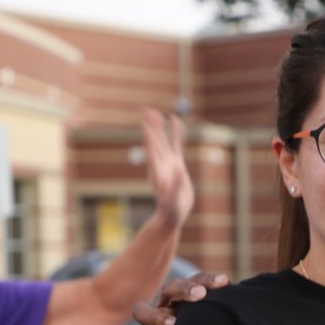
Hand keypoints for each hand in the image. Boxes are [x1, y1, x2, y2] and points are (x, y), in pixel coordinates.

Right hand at [133, 271, 229, 324]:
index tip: (224, 282)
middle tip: (199, 296)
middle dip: (183, 290)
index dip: (208, 279)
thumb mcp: (226, 319)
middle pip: (169, 288)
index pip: (197, 280)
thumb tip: (245, 293)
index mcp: (190, 295)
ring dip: (157, 316)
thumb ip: (232, 307)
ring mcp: (156, 324)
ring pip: (142, 311)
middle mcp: (171, 305)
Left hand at [141, 108, 194, 230]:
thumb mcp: (173, 198)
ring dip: (161, 126)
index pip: (152, 149)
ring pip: (164, 140)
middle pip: (156, 141)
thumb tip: (178, 169)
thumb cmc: (171, 209)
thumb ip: (175, 184)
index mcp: (158, 170)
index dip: (150, 136)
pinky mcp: (177, 164)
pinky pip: (177, 145)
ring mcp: (168, 162)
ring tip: (158, 112)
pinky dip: (177, 133)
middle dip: (152, 126)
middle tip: (147, 110)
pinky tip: (176, 122)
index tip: (146, 123)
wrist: (173, 215)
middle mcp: (161, 164)